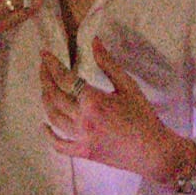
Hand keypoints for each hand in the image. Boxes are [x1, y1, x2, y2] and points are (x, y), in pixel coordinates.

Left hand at [40, 49, 192, 188]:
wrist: (152, 150)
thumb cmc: (143, 116)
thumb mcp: (128, 86)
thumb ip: (108, 63)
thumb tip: (94, 41)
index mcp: (93, 101)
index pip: (65, 79)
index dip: (52, 65)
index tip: (44, 54)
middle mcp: (83, 120)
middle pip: (55, 97)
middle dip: (46, 79)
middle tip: (43, 66)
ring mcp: (82, 138)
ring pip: (54, 118)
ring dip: (46, 101)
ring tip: (45, 88)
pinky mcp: (84, 153)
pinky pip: (60, 146)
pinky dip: (49, 136)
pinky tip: (44, 126)